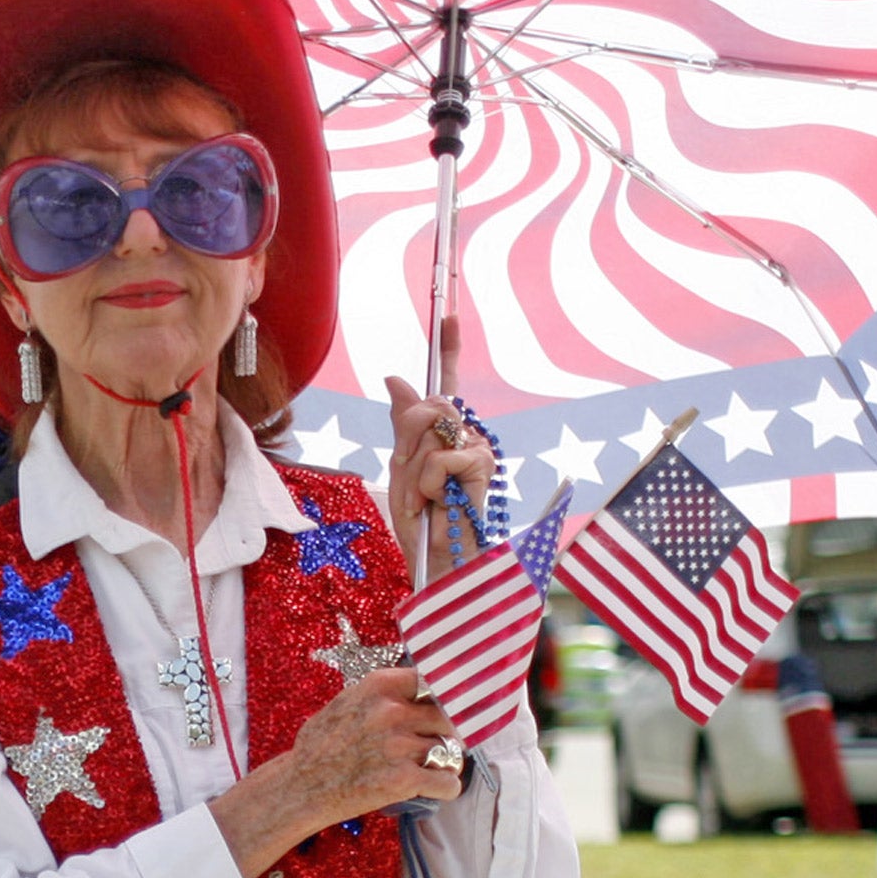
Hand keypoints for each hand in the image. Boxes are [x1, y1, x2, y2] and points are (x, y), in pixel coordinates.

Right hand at [283, 667, 465, 824]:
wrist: (302, 786)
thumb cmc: (322, 744)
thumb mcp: (347, 700)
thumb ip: (384, 693)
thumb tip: (424, 685)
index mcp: (379, 686)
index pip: (434, 680)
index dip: (445, 697)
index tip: (447, 709)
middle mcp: (392, 711)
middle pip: (448, 716)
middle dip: (447, 732)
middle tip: (439, 744)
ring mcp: (399, 746)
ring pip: (451, 750)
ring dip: (447, 761)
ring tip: (432, 768)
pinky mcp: (404, 780)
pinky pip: (449, 781)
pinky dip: (447, 787)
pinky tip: (436, 787)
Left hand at [386, 319, 496, 581]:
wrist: (442, 564)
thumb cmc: (424, 523)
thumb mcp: (403, 469)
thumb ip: (403, 424)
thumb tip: (394, 377)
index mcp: (447, 434)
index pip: (445, 384)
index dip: (449, 347)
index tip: (449, 313)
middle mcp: (468, 435)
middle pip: (427, 404)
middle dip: (406, 440)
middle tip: (410, 482)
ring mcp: (478, 448)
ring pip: (431, 426)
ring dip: (414, 468)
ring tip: (424, 501)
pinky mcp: (482, 465)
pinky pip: (439, 456)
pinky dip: (426, 484)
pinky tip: (438, 505)